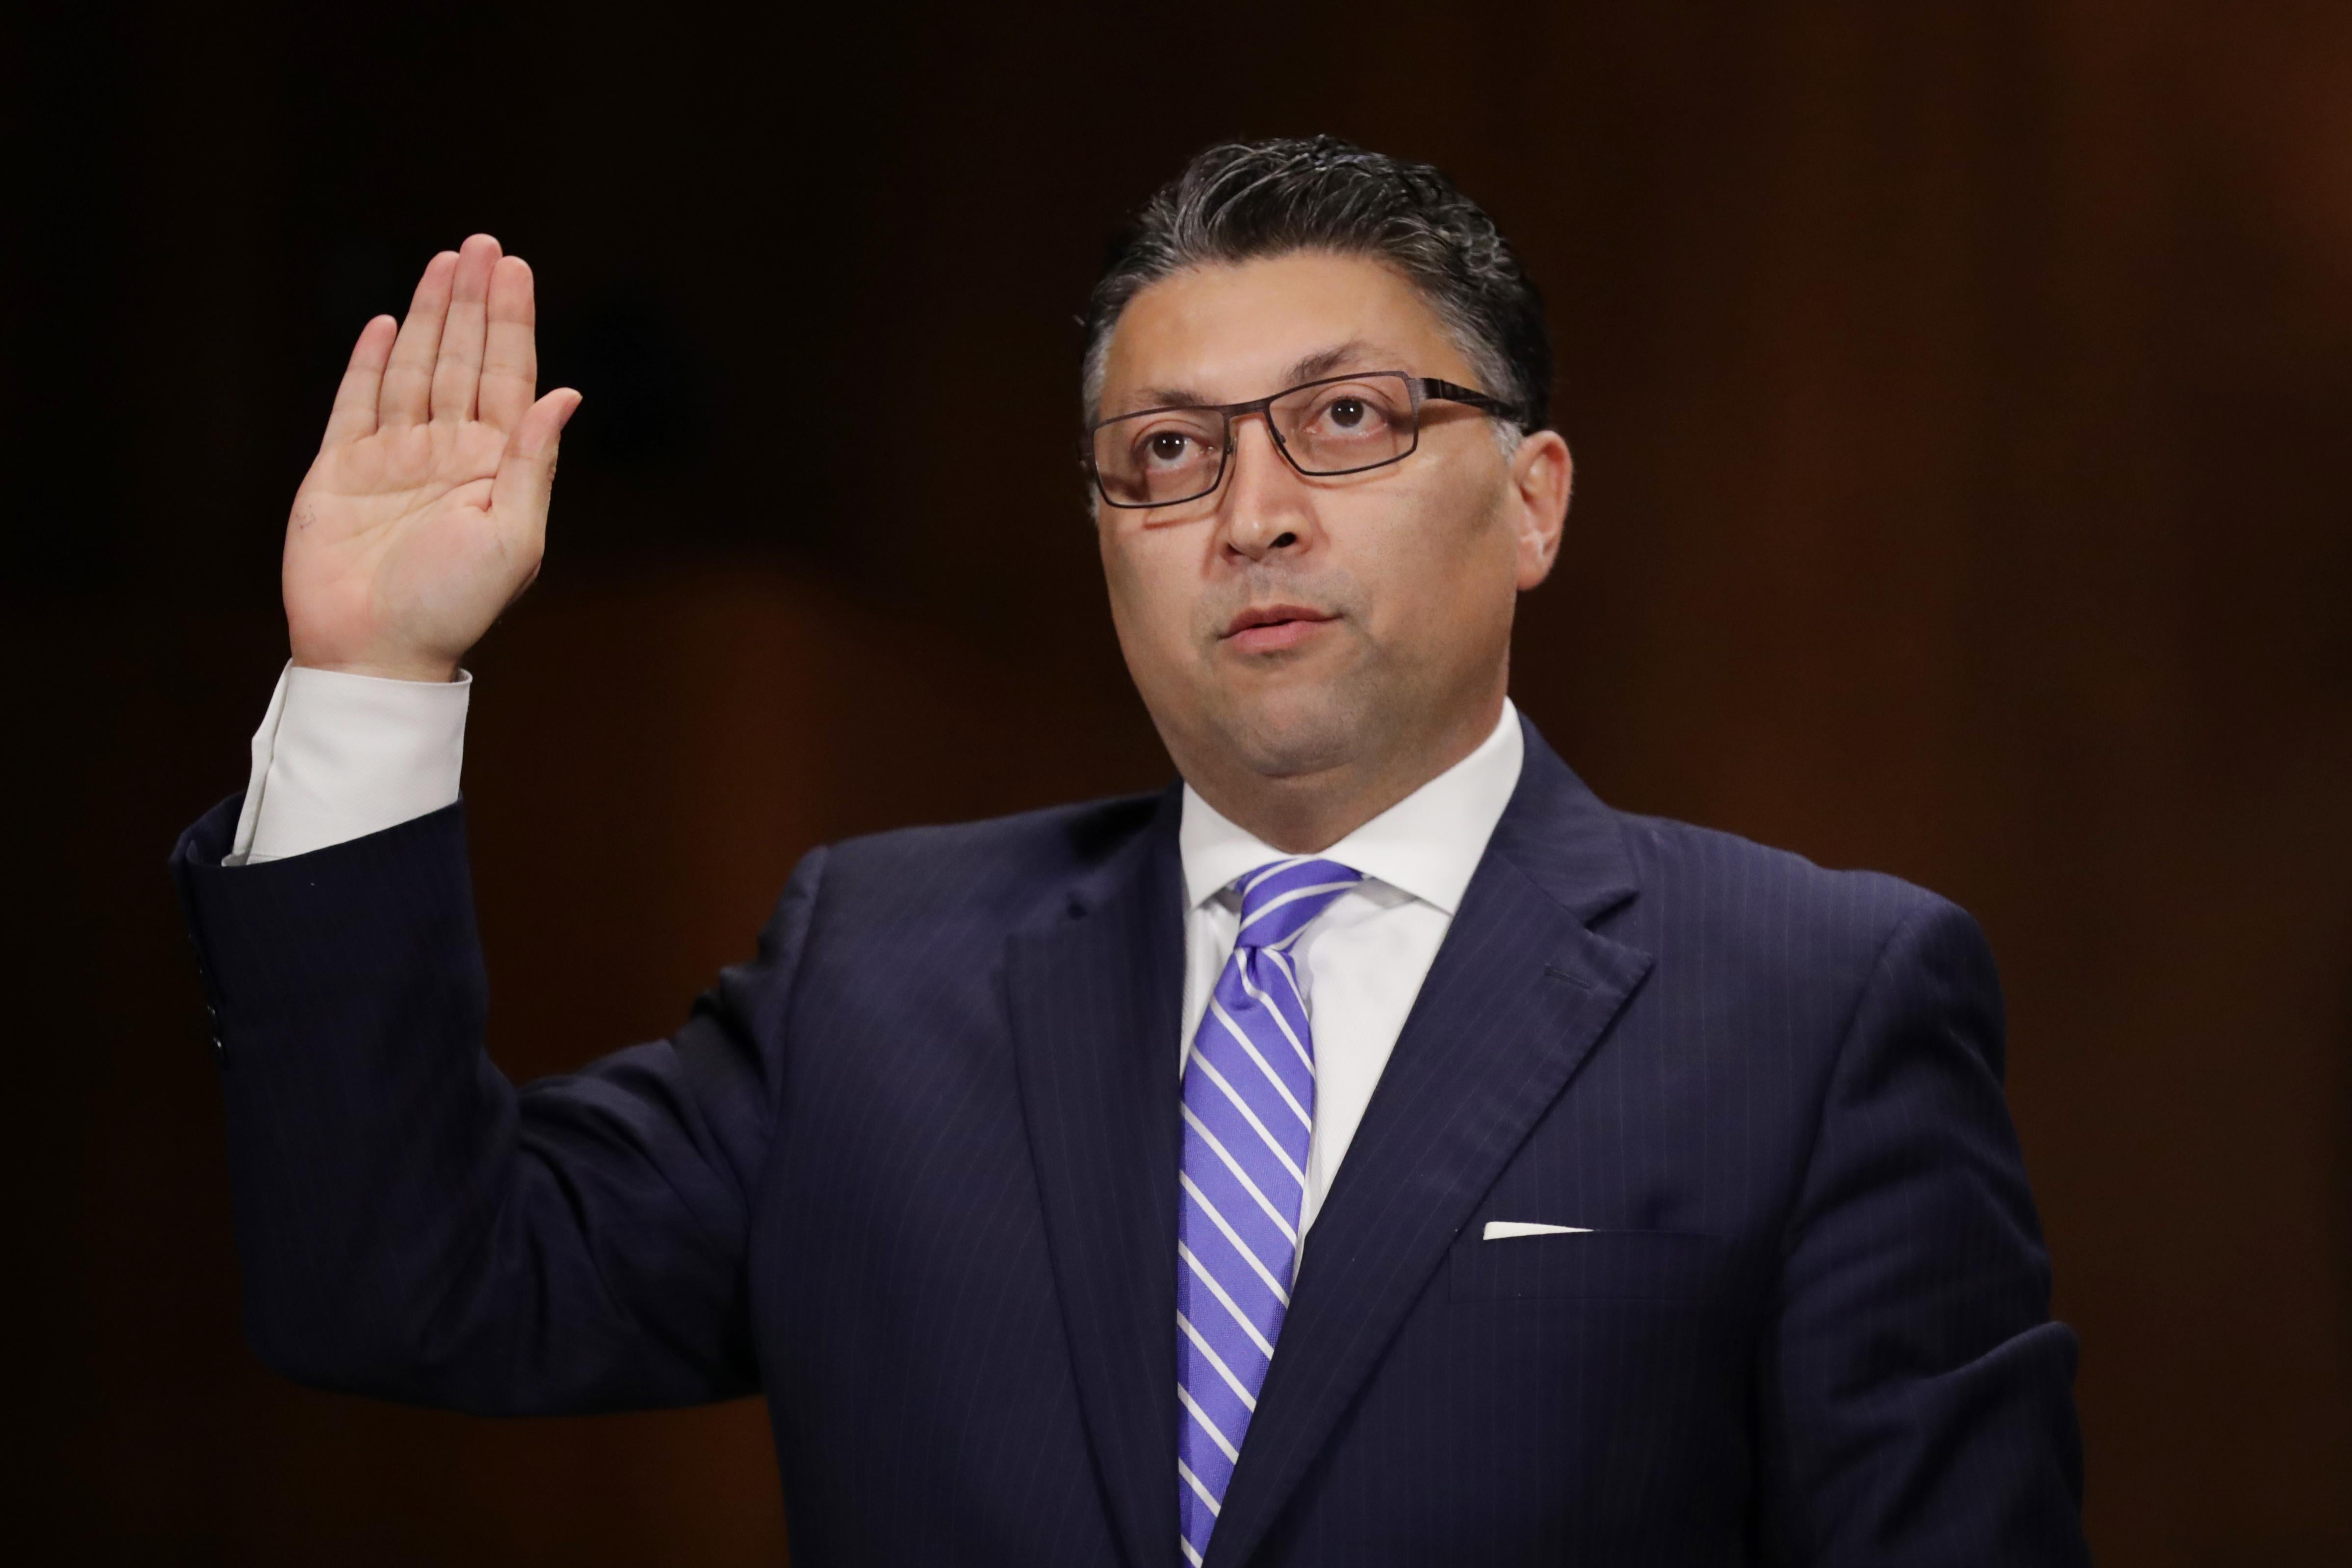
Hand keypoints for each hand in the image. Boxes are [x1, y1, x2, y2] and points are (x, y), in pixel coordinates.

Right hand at [283, 235, 581, 681]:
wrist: (376, 651)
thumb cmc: (452, 606)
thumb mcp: (513, 537)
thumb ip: (533, 462)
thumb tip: (566, 396)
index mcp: (494, 469)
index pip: (509, 378)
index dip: (512, 322)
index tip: (516, 269)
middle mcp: (447, 455)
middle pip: (464, 360)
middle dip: (473, 303)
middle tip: (482, 245)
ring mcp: (393, 459)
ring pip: (415, 369)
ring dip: (431, 316)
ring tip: (446, 263)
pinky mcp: (341, 470)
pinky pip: (357, 403)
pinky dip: (371, 362)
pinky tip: (390, 324)